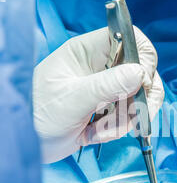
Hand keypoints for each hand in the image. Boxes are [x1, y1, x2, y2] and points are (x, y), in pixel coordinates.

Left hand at [33, 26, 163, 162]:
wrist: (26, 144)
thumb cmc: (36, 114)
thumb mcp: (71, 99)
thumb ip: (106, 85)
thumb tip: (139, 73)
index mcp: (87, 52)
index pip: (128, 38)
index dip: (142, 57)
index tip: (143, 81)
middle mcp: (99, 67)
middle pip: (140, 71)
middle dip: (138, 97)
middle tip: (133, 115)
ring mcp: (104, 89)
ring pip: (137, 97)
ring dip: (124, 119)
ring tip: (98, 129)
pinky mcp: (106, 109)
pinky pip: (127, 117)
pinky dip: (115, 129)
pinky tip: (92, 134)